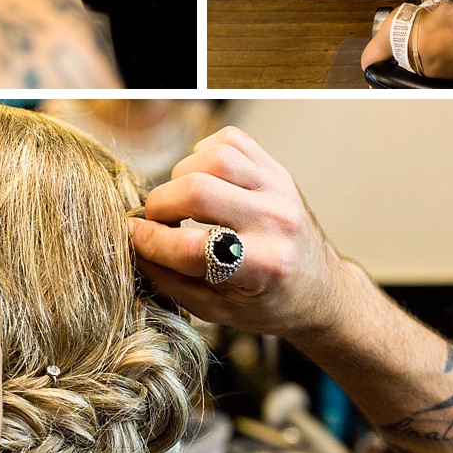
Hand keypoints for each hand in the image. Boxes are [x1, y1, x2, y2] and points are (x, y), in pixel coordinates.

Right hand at [129, 126, 348, 342]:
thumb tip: (132, 244)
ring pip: (212, 158)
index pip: (190, 246)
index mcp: (265, 266)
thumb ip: (171, 281)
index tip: (134, 240)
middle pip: (197, 191)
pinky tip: (204, 180)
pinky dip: (204, 154)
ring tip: (183, 203)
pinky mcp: (277, 170)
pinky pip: (230, 140)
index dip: (150, 242)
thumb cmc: (267, 305)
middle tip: (159, 223)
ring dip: (182, 178)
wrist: (320, 289)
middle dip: (160, 206)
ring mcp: (280, 190)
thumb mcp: (218, 312)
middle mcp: (276, 221)